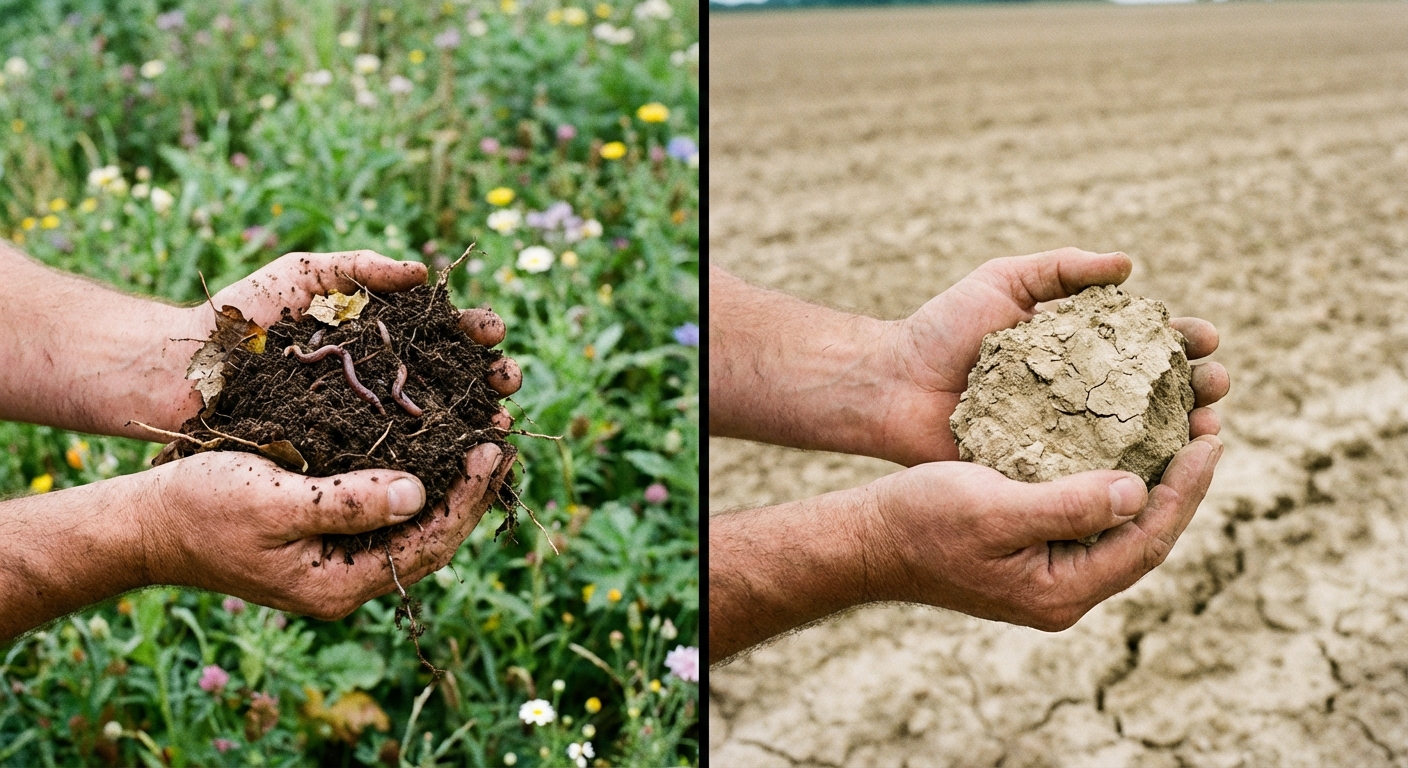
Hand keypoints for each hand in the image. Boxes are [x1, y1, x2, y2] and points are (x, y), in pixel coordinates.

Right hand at [141, 443, 513, 618]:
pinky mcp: (330, 532)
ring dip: (452, 480)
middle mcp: (350, 578)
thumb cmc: (199, 508)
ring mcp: (341, 558)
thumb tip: (419, 493)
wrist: (145, 524)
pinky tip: (435, 441)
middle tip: (504, 435)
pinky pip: (391, 508)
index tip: (493, 447)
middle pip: (435, 536)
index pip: (430, 543)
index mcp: (340, 583)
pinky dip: (419, 475)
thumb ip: (343, 503)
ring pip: (417, 523)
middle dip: (473, 488)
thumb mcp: (271, 502)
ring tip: (484, 433)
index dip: (468, 495)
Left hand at [162, 249, 522, 428]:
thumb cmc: (239, 318)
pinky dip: (434, 462)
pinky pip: (396, 460)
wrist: (181, 370)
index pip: (443, 334)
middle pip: (454, 380)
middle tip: (508, 378)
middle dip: (489, 378)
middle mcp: (381, 381)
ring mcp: (366, 422)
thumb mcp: (301, 275)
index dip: (474, 332)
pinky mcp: (344, 459)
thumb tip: (421, 272)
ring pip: (437, 424)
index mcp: (379, 337)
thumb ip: (359, 268)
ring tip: (499, 420)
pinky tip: (460, 461)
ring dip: (475, 422)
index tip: (491, 331)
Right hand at [859, 434, 1222, 629]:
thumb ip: (1067, 505)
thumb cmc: (922, 520)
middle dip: (1181, 483)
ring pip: (1121, 528)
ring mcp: (1048, 576)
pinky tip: (1123, 449)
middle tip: (1209, 427)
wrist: (868, 541)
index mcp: (1063, 590)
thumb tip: (1138, 491)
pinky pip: (1092, 519)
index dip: (1186, 489)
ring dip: (1153, 480)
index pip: (1148, 539)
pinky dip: (1115, 481)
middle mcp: (1064, 591)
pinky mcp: (1033, 555)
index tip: (1210, 439)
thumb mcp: (994, 506)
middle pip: (1145, 537)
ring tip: (1180, 432)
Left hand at [879, 248, 1229, 465]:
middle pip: (1157, 395)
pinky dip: (1133, 478)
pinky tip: (1160, 474)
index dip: (1183, 342)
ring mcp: (1068, 439)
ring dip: (1181, 435)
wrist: (892, 384)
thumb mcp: (1001, 282)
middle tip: (1215, 386)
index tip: (1206, 339)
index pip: (1148, 345)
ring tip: (1205, 428)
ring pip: (1140, 441)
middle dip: (1196, 389)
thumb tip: (1128, 265)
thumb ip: (1061, 269)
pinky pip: (1097, 478)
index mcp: (1080, 349)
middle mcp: (1082, 396)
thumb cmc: (942, 329)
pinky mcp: (1047, 474)